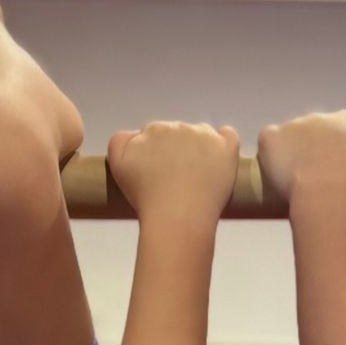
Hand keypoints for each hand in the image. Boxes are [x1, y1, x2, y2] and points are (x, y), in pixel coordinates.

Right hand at [105, 122, 240, 225]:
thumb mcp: (117, 165)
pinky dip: (224, 143)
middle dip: (176, 151)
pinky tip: (219, 159)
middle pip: (178, 133)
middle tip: (175, 179)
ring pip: (201, 134)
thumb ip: (120, 142)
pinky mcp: (226, 147)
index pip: (154, 134)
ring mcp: (205, 135)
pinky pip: (228, 134)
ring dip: (198, 148)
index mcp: (153, 129)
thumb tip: (134, 135)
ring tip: (196, 178)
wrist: (176, 218)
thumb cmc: (145, 198)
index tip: (157, 173)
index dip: (155, 153)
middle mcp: (179, 126)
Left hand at [255, 111, 345, 211]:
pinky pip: (269, 139)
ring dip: (297, 150)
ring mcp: (292, 126)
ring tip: (301, 177)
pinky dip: (272, 150)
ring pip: (293, 135)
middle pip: (318, 131)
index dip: (345, 148)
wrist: (329, 191)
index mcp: (345, 118)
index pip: (345, 128)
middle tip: (324, 176)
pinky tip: (277, 167)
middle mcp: (318, 116)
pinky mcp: (270, 139)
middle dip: (321, 148)